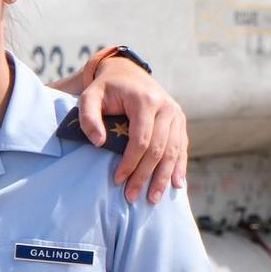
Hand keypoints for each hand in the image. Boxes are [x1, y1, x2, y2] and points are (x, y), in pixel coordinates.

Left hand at [79, 57, 187, 203]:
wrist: (127, 73)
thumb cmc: (106, 89)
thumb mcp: (90, 97)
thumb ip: (88, 117)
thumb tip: (98, 143)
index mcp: (145, 100)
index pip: (141, 140)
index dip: (130, 163)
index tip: (117, 180)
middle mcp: (166, 107)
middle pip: (158, 149)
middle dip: (145, 176)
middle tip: (132, 197)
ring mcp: (176, 114)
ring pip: (173, 152)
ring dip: (163, 178)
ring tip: (152, 199)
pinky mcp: (180, 121)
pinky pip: (182, 148)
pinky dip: (179, 167)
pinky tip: (177, 185)